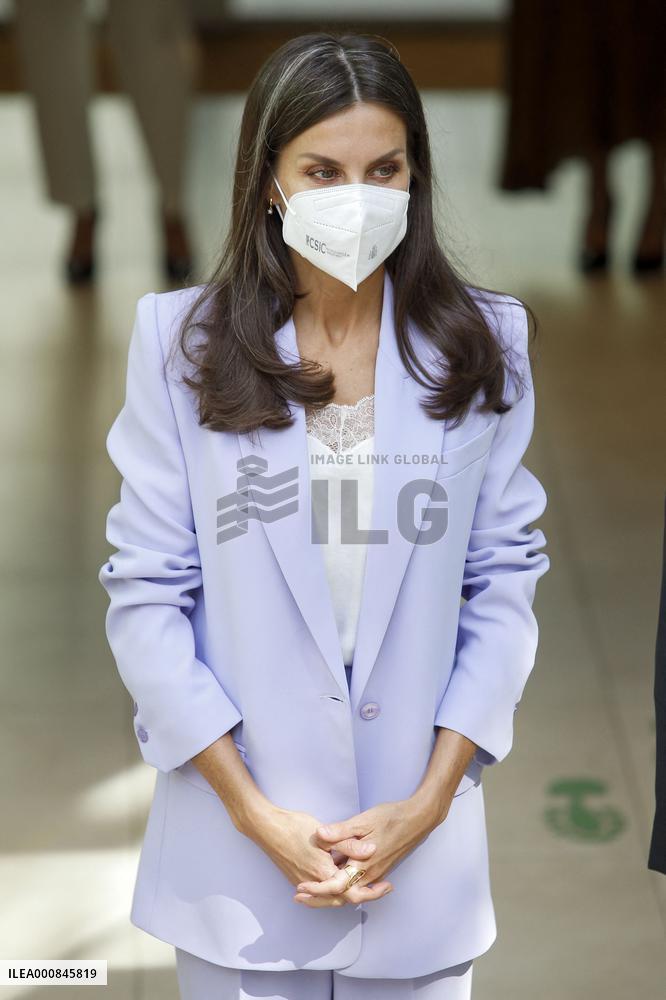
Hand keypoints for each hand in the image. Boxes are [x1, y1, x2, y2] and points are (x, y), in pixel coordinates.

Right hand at [243, 803, 391, 905]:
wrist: (266, 828)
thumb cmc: (294, 827)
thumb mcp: (324, 833)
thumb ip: (348, 843)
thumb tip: (371, 849)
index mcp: (324, 873)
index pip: (353, 892)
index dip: (372, 892)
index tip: (387, 887)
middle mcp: (314, 883)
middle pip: (343, 899)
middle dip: (364, 895)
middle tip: (381, 888)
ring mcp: (303, 882)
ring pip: (331, 898)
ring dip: (348, 894)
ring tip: (364, 886)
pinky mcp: (296, 878)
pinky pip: (320, 893)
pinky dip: (332, 892)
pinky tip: (338, 880)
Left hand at [294, 796, 446, 907]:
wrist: (418, 820)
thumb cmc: (391, 818)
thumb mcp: (364, 820)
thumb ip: (341, 831)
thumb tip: (319, 834)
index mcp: (363, 863)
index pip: (336, 885)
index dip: (317, 888)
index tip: (300, 887)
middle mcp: (369, 874)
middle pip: (341, 895)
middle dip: (319, 897)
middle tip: (299, 896)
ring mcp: (376, 873)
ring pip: (350, 891)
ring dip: (331, 892)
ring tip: (312, 890)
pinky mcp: (380, 869)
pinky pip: (360, 884)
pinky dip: (345, 886)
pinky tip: (336, 877)